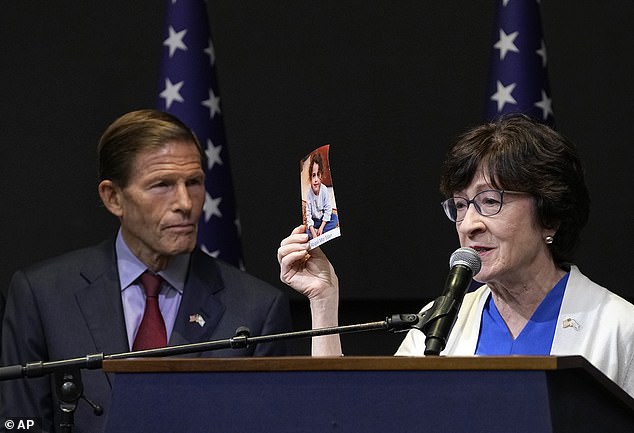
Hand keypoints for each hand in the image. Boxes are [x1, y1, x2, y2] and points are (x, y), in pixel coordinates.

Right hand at [278, 225, 341, 355]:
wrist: (326, 286)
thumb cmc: (323, 273)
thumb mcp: (317, 253)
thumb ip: (311, 242)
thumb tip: (307, 230)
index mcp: (297, 253)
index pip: (291, 240)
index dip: (295, 232)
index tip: (303, 227)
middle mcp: (291, 259)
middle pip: (284, 244)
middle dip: (294, 238)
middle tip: (305, 237)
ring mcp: (287, 267)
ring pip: (282, 251)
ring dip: (294, 245)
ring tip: (306, 246)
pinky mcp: (286, 274)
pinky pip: (285, 261)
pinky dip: (293, 254)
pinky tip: (302, 253)